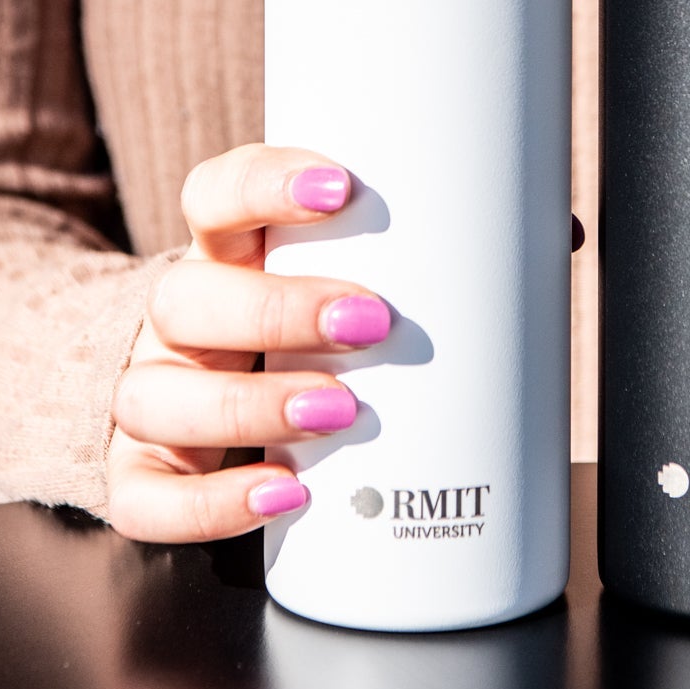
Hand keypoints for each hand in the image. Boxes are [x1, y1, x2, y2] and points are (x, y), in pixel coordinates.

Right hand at [107, 144, 388, 542]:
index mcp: (221, 255)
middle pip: (183, 298)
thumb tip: (551, 246)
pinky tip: (284, 492)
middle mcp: (174, 321)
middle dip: (276, 310)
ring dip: (250, 406)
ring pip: (154, 397)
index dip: (262, 185)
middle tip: (370, 322)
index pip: (214, 196)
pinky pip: (146, 499)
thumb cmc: (302, 333)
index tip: (339, 188)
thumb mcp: (336, 280)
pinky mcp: (137, 476)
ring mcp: (148, 398)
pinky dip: (211, 503)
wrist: (204, 405)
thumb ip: (410, 264)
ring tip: (340, 413)